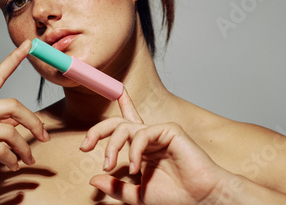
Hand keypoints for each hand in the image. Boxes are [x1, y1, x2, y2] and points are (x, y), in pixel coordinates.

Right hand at [0, 40, 49, 195]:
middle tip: (44, 137)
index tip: (28, 44)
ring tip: (27, 160)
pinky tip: (12, 165)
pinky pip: (1, 150)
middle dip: (34, 121)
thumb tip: (18, 123)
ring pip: (10, 132)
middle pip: (13, 105)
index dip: (14, 59)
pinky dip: (11, 159)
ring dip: (24, 149)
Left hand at [81, 92, 227, 203]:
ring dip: (112, 147)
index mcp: (143, 149)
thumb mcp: (138, 195)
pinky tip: (135, 168)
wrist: (201, 201)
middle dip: (98, 131)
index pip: (127, 123)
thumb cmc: (176, 197)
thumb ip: (116, 187)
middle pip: (118, 123)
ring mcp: (159, 133)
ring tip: (109, 165)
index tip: (116, 92)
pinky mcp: (169, 131)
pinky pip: (141, 134)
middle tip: (85, 146)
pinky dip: (133, 151)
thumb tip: (93, 179)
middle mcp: (149, 138)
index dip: (123, 104)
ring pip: (125, 128)